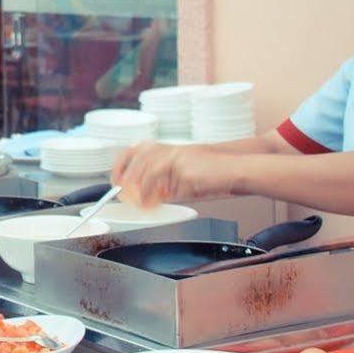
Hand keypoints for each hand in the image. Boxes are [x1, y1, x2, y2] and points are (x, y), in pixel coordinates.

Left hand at [112, 141, 231, 206]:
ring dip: (144, 189)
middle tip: (122, 193)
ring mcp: (181, 160)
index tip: (116, 178)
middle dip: (128, 178)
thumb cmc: (215, 174)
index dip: (123, 162)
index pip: (139, 150)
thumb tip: (147, 197)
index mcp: (172, 149)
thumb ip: (166, 183)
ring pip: (152, 172)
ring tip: (142, 203)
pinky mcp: (188, 172)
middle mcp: (174, 151)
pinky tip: (158, 203)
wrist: (237, 170)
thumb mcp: (185, 176)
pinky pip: (171, 187)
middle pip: (141, 159)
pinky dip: (161, 196)